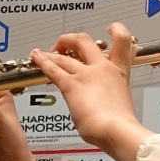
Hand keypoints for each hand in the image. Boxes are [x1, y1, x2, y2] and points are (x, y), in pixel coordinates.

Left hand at [29, 23, 152, 160]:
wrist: (117, 130)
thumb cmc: (122, 124)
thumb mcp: (124, 105)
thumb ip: (112, 99)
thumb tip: (104, 107)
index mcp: (120, 72)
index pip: (123, 41)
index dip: (116, 30)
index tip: (110, 29)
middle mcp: (103, 67)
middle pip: (85, 41)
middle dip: (72, 40)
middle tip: (66, 46)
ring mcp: (86, 74)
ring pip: (64, 56)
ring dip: (52, 53)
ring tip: (43, 53)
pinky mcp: (71, 85)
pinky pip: (53, 69)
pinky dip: (42, 61)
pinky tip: (35, 57)